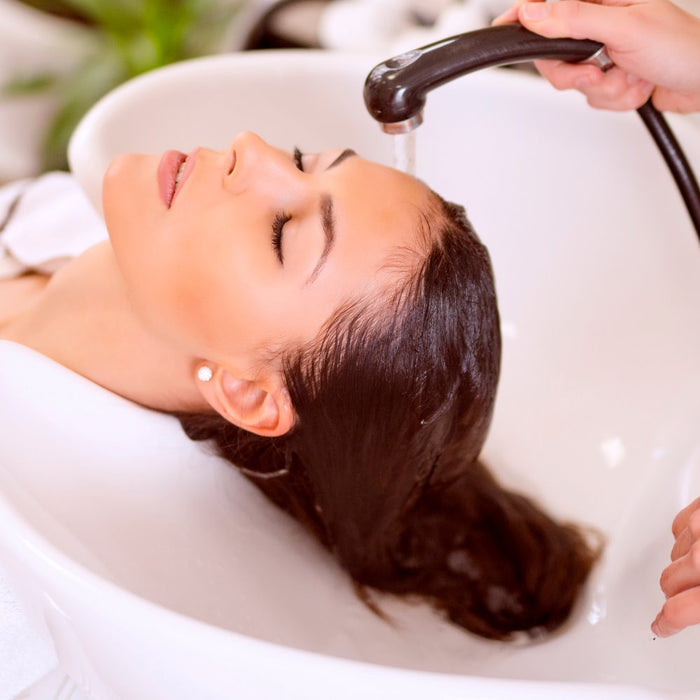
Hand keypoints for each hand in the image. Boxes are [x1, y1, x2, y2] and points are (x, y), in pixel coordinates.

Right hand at [492, 0, 699, 112]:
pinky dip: (615, 98)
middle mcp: (601, 25)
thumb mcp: (624, 29)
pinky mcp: (611, 76)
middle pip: (554, 55)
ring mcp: (605, 52)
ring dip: (604, 89)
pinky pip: (592, 96)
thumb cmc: (683, 49)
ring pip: (573, 81)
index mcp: (602, 1)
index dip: (523, 19)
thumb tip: (534, 12)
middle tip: (596, 72)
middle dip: (576, 74)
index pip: (550, 7)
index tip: (502, 30)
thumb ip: (575, 19)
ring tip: (631, 76)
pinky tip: (636, 85)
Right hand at [652, 496, 699, 636]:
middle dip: (678, 591)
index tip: (661, 626)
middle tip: (688, 594)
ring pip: (673, 553)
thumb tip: (693, 610)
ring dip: (685, 562)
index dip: (667, 624)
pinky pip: (679, 525)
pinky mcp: (699, 505)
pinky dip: (687, 536)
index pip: (676, 612)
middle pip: (669, 582)